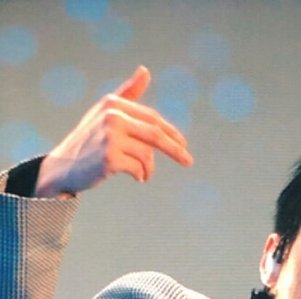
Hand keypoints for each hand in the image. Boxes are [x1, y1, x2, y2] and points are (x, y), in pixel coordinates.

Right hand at [35, 66, 192, 197]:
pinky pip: (138, 168)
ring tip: (145, 175)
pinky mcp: (109, 158)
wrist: (64, 166)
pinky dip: (141, 175)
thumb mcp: (106, 112)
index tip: (183, 145)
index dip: (171, 133)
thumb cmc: (89, 139)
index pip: (152, 118)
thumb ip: (128, 94)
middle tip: (188, 161)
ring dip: (150, 168)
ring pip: (147, 155)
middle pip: (155, 134)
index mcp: (113, 103)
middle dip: (175, 149)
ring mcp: (110, 137)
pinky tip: (138, 178)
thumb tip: (145, 70)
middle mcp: (112, 116)